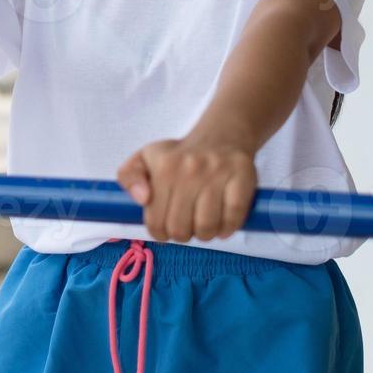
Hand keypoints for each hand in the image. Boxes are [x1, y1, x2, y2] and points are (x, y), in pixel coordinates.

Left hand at [116, 136, 256, 242]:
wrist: (220, 137)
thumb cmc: (178, 155)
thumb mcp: (144, 158)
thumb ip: (129, 177)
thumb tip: (142, 199)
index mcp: (164, 168)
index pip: (155, 220)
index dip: (159, 233)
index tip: (165, 229)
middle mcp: (190, 169)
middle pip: (180, 228)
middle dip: (182, 236)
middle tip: (186, 228)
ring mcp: (218, 173)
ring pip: (207, 226)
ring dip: (205, 235)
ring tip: (204, 227)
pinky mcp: (243, 177)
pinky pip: (234, 216)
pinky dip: (228, 228)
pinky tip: (223, 225)